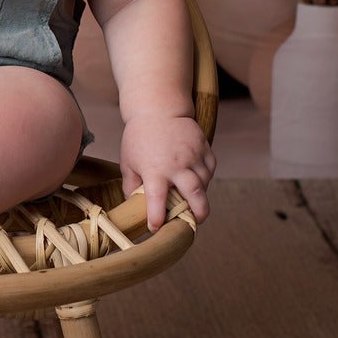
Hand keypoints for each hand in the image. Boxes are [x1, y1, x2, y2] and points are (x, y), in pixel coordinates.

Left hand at [119, 112, 214, 230]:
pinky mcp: (204, 148)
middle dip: (199, 213)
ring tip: (192, 199)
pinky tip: (196, 179)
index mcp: (155, 169)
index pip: (157, 199)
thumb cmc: (139, 138)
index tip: (156, 228)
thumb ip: (131, 185)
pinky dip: (205, 178)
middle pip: (195, 194)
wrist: (158, 109)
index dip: (157, 217)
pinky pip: (209, 170)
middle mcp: (177, 165)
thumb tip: (134, 207)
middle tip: (195, 221)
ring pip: (205, 183)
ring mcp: (193, 156)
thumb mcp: (128, 162)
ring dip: (200, 195)